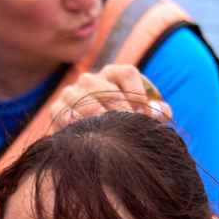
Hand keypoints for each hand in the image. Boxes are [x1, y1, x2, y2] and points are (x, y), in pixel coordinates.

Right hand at [51, 64, 169, 129]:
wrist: (85, 145)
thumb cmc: (117, 128)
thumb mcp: (139, 119)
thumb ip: (156, 114)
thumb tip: (161, 111)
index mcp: (111, 75)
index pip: (127, 73)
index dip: (139, 93)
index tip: (144, 114)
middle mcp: (89, 79)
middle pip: (108, 88)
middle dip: (122, 111)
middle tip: (130, 128)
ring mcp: (70, 92)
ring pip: (88, 102)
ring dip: (102, 121)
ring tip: (112, 136)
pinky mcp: (57, 109)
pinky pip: (68, 115)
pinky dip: (81, 127)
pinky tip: (91, 138)